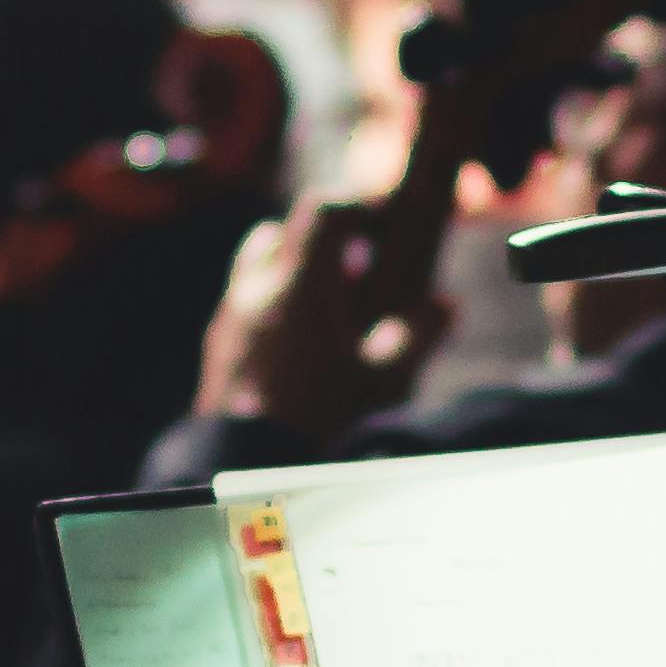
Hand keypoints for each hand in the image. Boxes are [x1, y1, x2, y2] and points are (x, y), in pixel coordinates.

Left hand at [196, 199, 433, 440]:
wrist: (242, 460)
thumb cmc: (315, 417)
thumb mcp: (382, 380)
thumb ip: (418, 337)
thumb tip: (447, 306)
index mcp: (300, 283)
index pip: (327, 209)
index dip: (361, 206)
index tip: (387, 223)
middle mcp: (259, 285)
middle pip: (291, 227)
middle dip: (329, 236)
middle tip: (361, 267)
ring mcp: (232, 312)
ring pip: (261, 258)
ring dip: (296, 264)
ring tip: (329, 302)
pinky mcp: (218, 341)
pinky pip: (246, 298)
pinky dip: (274, 299)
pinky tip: (298, 340)